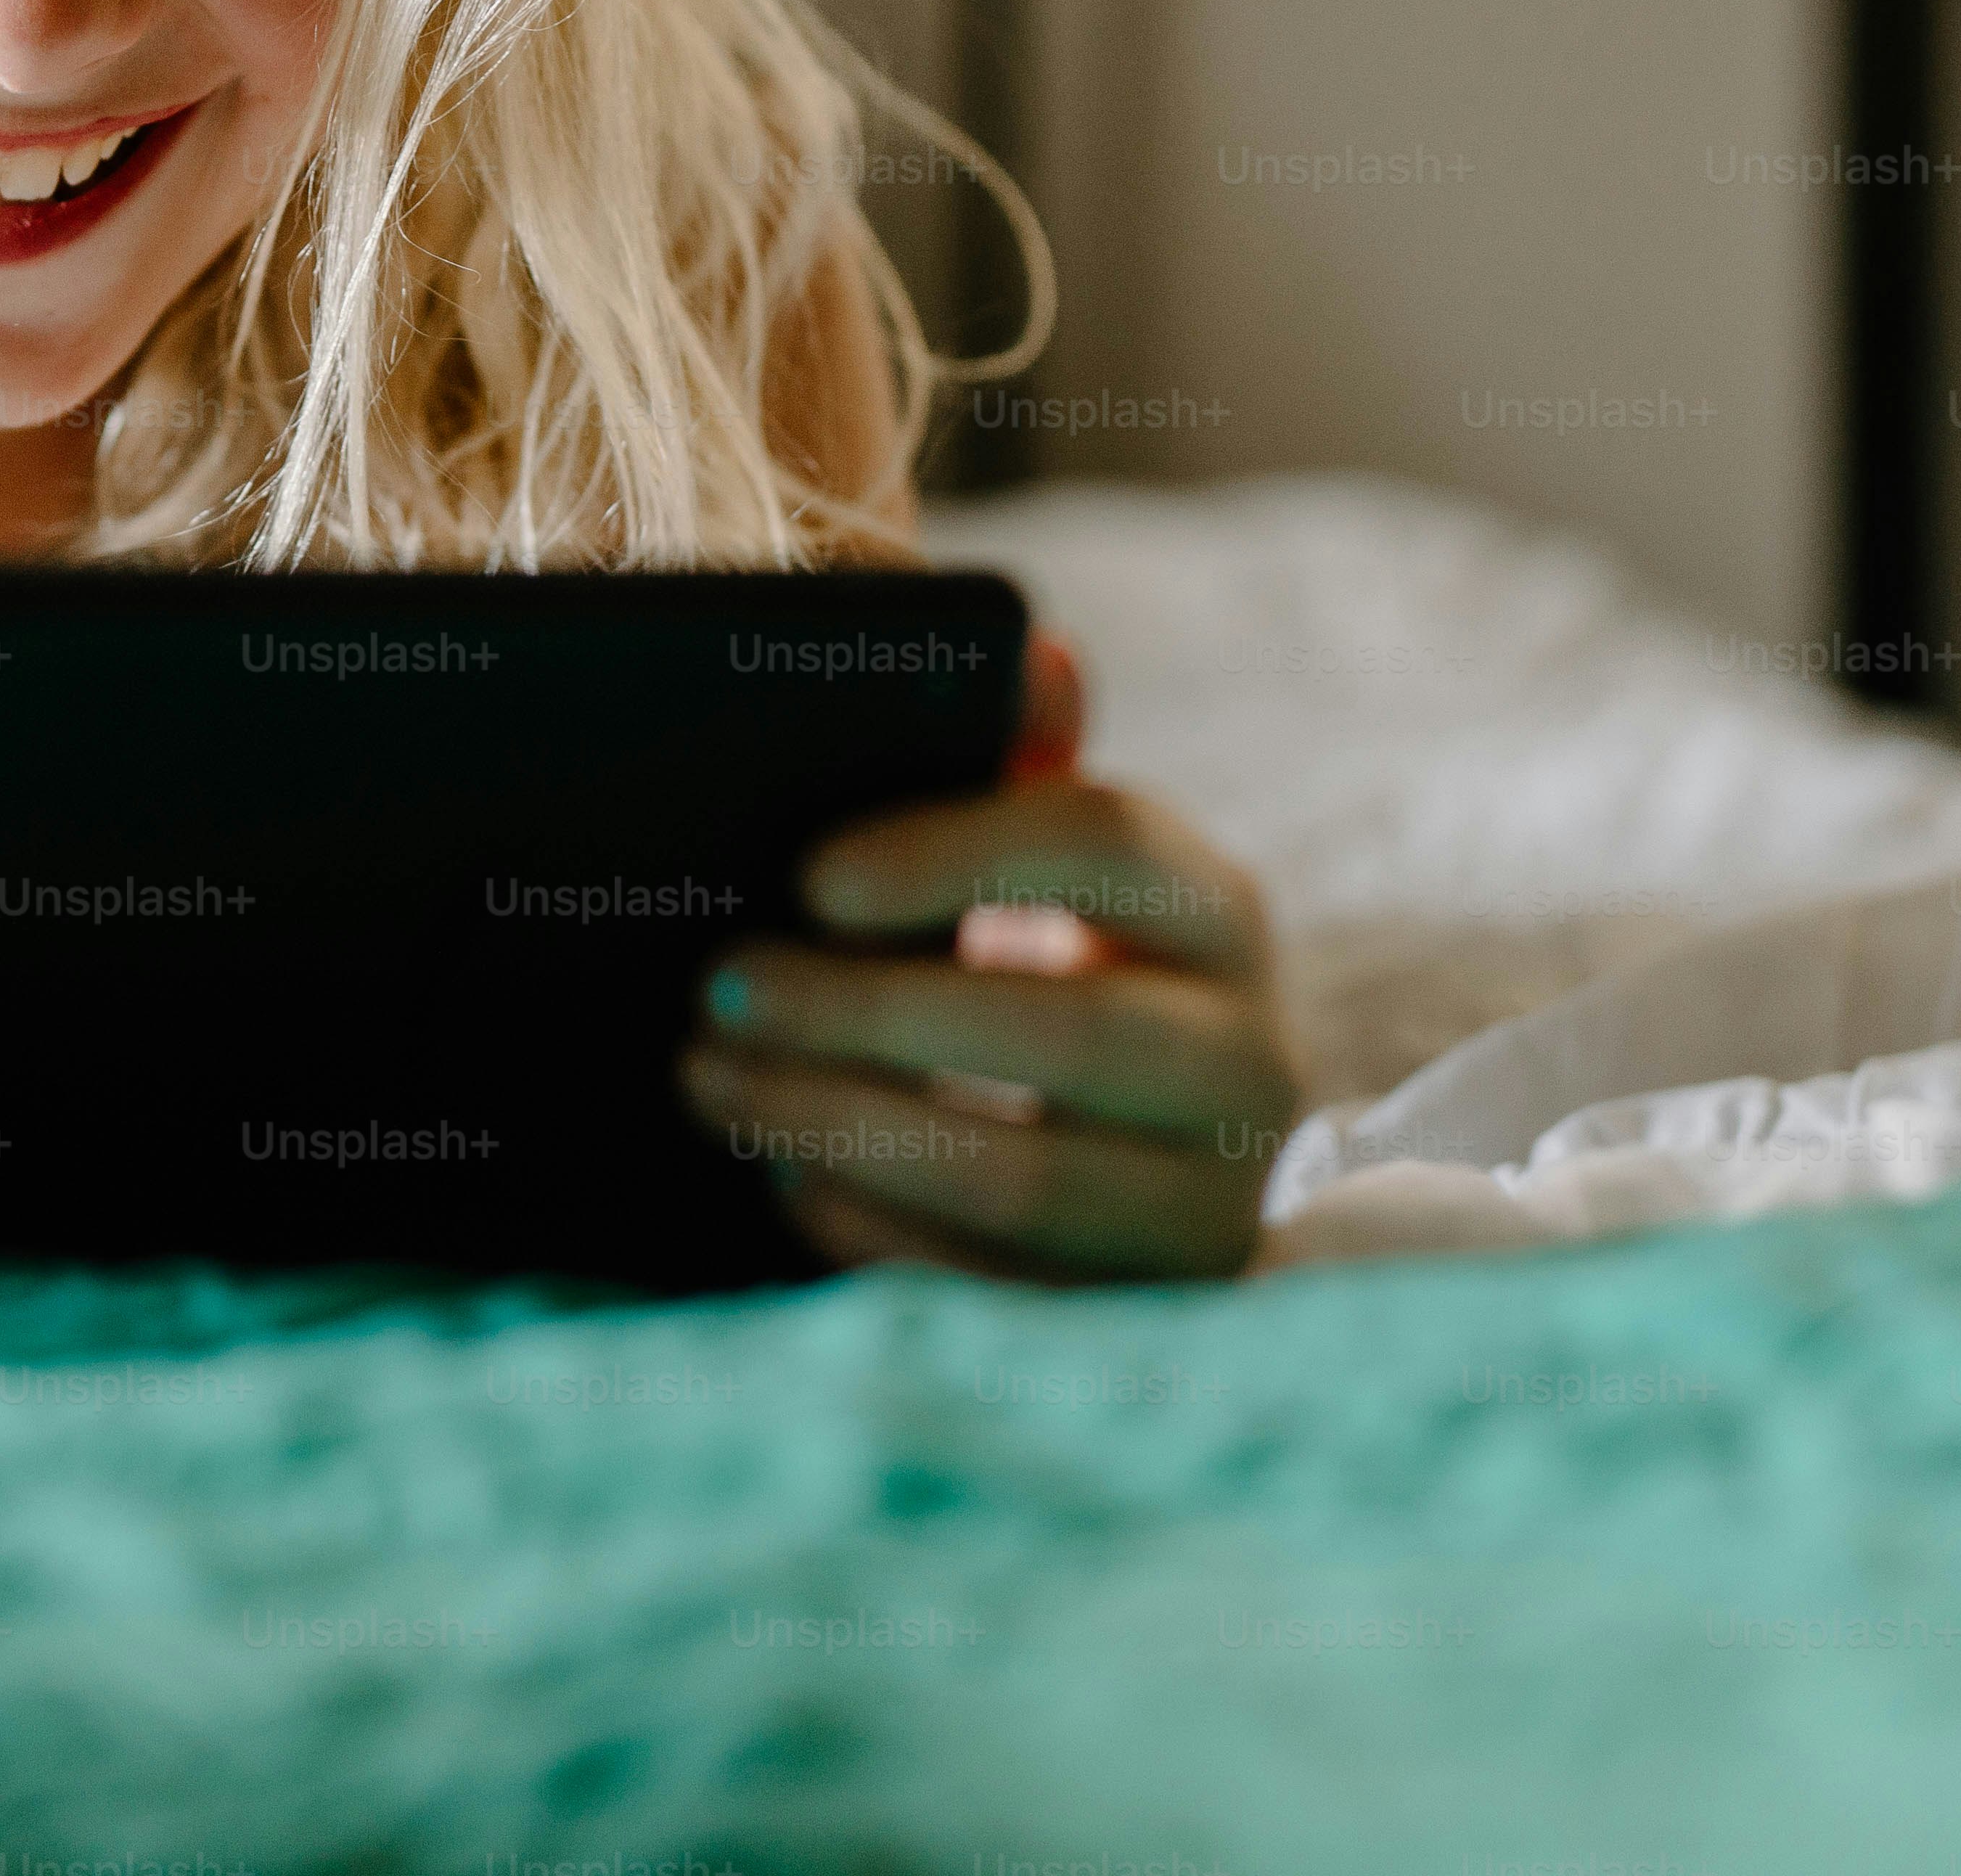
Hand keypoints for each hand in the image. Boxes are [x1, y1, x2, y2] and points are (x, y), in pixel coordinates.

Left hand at [682, 631, 1292, 1280]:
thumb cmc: (1056, 960)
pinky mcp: (1145, 1308)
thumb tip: (1038, 652)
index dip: (952, 852)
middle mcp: (1248, 1056)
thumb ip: (1019, 755)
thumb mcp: (1044, 860)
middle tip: (722, 986)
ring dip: (842, 1126)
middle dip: (866, 1013)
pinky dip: (874, 1231)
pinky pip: (997, 1286)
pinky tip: (783, 1177)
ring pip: (1023, 1178)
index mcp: (1214, 909)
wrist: (1148, 1152)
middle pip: (1059, 1032)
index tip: (809, 878)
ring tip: (712, 1078)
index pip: (1101, 841)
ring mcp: (1210, 1200)